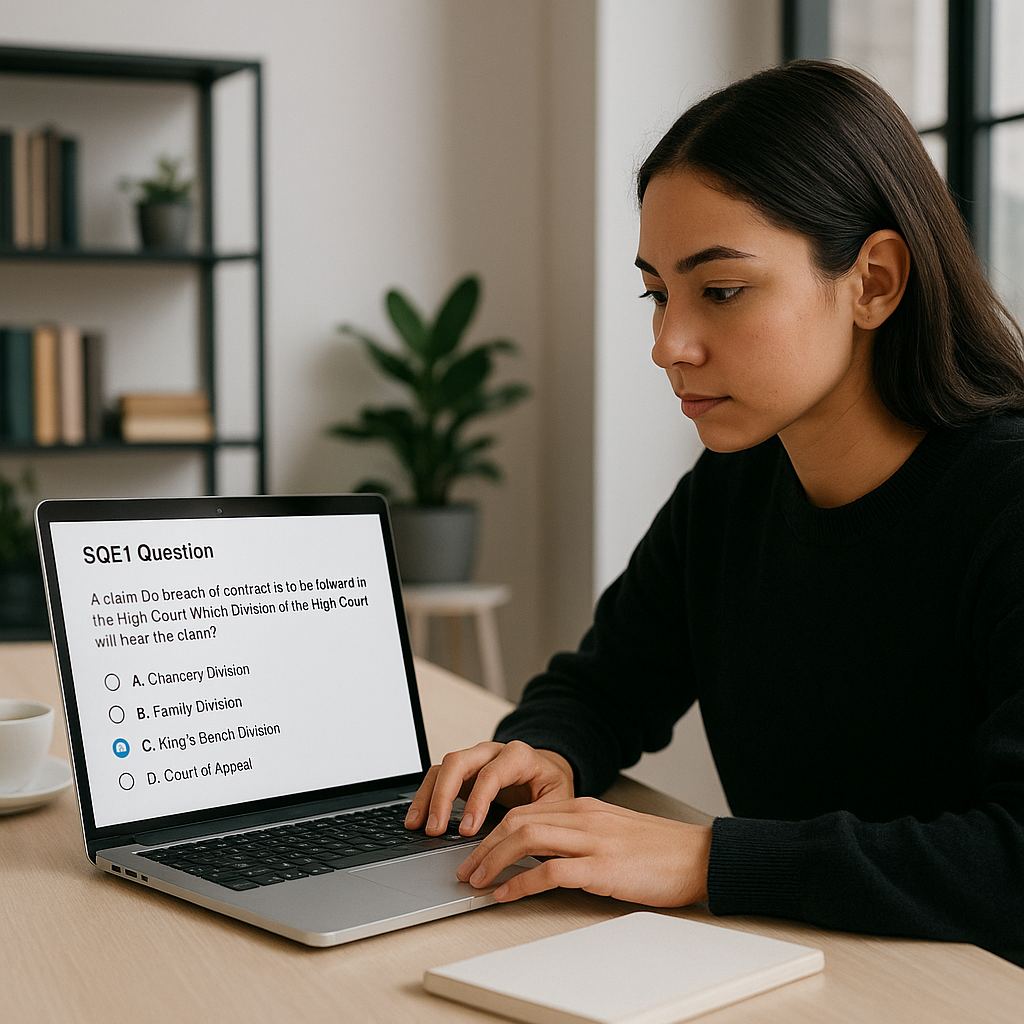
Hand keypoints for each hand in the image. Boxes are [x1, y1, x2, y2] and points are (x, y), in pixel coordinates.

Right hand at [404, 740, 574, 836]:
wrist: (549, 772)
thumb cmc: (552, 788)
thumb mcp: (558, 802)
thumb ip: (541, 819)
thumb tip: (525, 848)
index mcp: (519, 757)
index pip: (492, 773)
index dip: (477, 801)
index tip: (468, 830)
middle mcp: (492, 752)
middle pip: (459, 762)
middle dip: (443, 796)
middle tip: (436, 830)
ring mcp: (475, 759)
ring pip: (444, 767)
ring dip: (428, 797)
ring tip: (417, 826)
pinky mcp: (463, 771)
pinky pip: (438, 777)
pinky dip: (425, 797)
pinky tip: (417, 819)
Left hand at [456, 797, 711, 906]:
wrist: (700, 856)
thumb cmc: (660, 850)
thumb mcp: (614, 832)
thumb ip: (581, 835)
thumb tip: (544, 855)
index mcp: (585, 807)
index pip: (525, 810)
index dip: (493, 831)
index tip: (476, 851)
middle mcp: (584, 817)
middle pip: (517, 821)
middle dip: (484, 845)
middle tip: (465, 869)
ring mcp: (592, 840)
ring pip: (526, 839)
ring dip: (493, 860)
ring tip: (477, 881)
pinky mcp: (602, 867)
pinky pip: (550, 871)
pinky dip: (521, 882)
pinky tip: (506, 893)